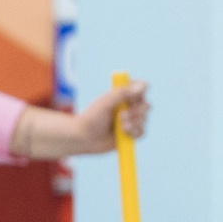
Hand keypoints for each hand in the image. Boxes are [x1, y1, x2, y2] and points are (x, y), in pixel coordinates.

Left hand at [11, 78, 149, 157]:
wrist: (77, 138)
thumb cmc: (87, 118)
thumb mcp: (106, 102)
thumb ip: (123, 93)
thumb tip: (144, 83)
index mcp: (121, 95)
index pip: (140, 91)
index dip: (139, 96)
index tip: (133, 99)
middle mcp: (126, 107)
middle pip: (144, 106)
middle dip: (136, 113)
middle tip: (122, 118)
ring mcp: (127, 121)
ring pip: (143, 121)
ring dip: (135, 124)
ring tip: (120, 127)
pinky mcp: (126, 135)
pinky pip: (139, 134)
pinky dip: (134, 134)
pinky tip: (124, 135)